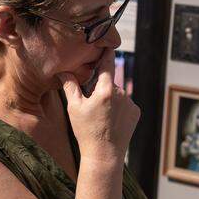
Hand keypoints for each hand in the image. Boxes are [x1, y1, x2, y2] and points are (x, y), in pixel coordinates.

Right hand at [58, 48, 138, 164]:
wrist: (104, 155)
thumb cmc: (86, 131)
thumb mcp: (74, 107)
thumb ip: (70, 85)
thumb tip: (62, 71)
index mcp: (105, 90)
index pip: (107, 64)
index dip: (106, 53)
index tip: (107, 44)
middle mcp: (121, 93)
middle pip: (108, 82)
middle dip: (100, 88)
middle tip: (90, 104)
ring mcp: (131, 103)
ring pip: (117, 94)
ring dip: (109, 99)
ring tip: (100, 116)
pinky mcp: (136, 112)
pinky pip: (126, 104)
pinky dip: (118, 108)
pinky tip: (110, 120)